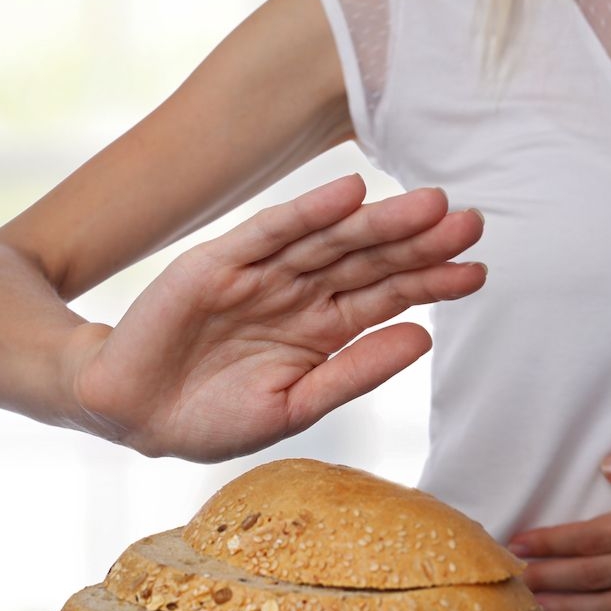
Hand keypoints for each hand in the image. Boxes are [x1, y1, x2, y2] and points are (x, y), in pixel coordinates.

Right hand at [68, 174, 485, 460]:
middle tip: (474, 222)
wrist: (132, 414)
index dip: (432, 282)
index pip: (388, 296)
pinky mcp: (218, 261)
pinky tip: (350, 193)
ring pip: (332, 239)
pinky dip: (308, 211)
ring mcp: (263, 273)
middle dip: (422, 243)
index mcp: (322, 328)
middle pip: (371, 260)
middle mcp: (301, 292)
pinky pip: (270, 231)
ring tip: (432, 205)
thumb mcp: (294, 405)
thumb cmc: (213, 417)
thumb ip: (355, 371)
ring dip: (381, 221)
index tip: (478, 271)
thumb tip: (424, 338)